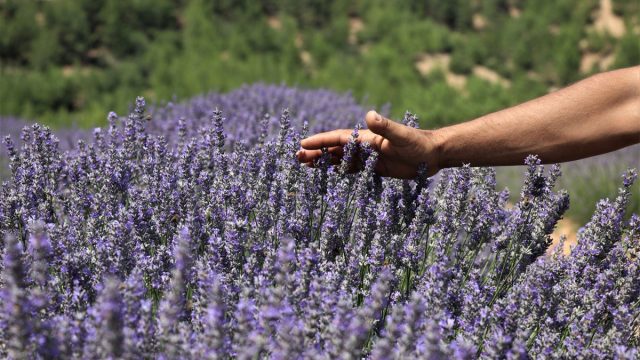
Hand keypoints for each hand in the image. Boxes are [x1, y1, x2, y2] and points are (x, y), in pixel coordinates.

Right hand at [296, 111, 441, 178]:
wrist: (434, 154)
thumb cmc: (419, 143)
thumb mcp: (401, 135)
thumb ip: (385, 126)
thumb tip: (369, 115)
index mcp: (367, 137)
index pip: (338, 139)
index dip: (320, 141)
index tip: (303, 144)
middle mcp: (365, 146)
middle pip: (335, 149)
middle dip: (316, 152)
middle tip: (296, 157)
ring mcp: (370, 157)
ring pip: (341, 160)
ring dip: (324, 161)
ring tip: (305, 165)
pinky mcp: (377, 168)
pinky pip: (353, 169)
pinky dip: (340, 171)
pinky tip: (329, 174)